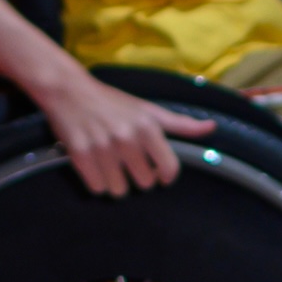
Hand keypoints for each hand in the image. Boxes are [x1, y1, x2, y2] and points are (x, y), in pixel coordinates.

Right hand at [34, 67, 196, 196]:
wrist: (69, 90)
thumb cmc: (112, 101)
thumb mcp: (148, 109)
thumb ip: (181, 123)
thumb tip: (212, 126)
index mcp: (147, 127)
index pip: (169, 170)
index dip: (164, 176)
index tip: (156, 171)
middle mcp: (127, 138)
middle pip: (144, 184)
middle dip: (137, 177)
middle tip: (126, 162)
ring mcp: (103, 147)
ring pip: (119, 191)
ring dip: (115, 183)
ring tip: (109, 165)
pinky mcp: (80, 155)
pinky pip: (97, 188)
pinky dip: (96, 182)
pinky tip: (94, 166)